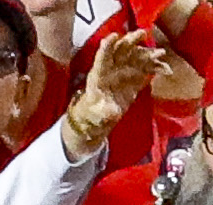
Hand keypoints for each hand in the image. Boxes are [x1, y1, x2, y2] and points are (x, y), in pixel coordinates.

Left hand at [64, 30, 167, 152]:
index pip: (103, 57)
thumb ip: (105, 111)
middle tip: (142, 34)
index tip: (113, 36)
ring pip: (138, 55)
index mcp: (99, 73)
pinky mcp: (137, 75)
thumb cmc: (94, 112)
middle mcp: (114, 66)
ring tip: (160, 53)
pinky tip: (166, 70)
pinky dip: (157, 67)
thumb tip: (112, 113)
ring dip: (149, 53)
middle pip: (122, 49)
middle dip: (132, 40)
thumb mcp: (97, 114)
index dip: (107, 46)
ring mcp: (126, 68)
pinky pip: (149, 68)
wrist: (103, 115)